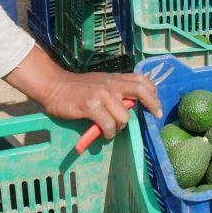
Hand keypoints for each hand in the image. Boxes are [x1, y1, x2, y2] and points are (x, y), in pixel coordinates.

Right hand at [4, 47, 162, 141]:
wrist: (55, 86)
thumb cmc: (79, 87)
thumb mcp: (102, 82)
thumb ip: (117, 89)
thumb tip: (133, 104)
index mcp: (115, 78)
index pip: (141, 80)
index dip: (153, 92)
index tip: (156, 105)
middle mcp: (112, 84)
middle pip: (141, 91)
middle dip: (152, 104)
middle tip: (155, 115)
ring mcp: (102, 95)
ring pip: (124, 116)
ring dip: (121, 127)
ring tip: (113, 129)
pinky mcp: (90, 106)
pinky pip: (108, 124)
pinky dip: (109, 133)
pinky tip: (105, 134)